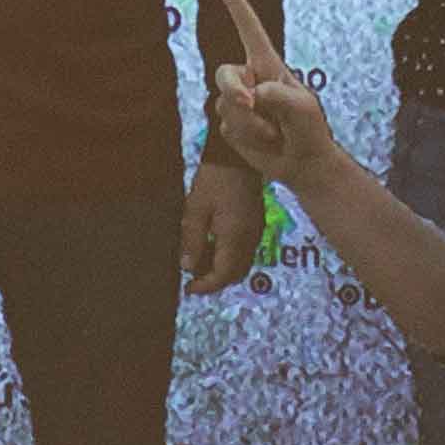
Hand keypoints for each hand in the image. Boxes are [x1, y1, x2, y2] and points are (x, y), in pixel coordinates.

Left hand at [180, 146, 271, 294]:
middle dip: (215, 281)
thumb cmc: (214, 180)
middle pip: (235, 274)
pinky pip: (246, 251)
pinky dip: (230, 258)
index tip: (188, 289)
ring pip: (242, 264)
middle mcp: (250, 239)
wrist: (237, 156)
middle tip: (193, 280)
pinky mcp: (257, 224)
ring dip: (223, 270)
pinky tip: (214, 248)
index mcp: (234, 238)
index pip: (223, 274)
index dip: (206, 286)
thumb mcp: (195, 209)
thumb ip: (192, 240)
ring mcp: (256, 232)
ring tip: (200, 264)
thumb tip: (187, 269)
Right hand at [198, 0, 335, 194]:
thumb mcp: (303, 108)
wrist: (303, 164)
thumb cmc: (309, 129)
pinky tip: (264, 142)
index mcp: (269, 66)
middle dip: (233, 90)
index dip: (236, 6)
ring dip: (250, 124)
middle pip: (224, 74)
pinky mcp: (231, 126)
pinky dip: (247, 138)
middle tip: (250, 104)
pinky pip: (226, 128)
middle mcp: (250, 80)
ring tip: (274, 133)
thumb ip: (280, 95)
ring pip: (224, 106)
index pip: (250, 31)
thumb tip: (252, 93)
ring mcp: (238, 103)